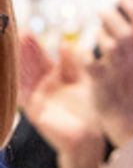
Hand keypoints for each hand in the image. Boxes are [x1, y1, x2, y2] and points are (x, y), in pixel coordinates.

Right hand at [18, 34, 105, 167]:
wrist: (88, 139)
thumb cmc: (87, 112)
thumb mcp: (81, 82)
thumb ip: (74, 64)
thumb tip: (66, 44)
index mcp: (53, 78)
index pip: (39, 58)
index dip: (32, 45)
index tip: (26, 28)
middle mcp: (41, 86)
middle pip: (27, 64)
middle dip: (20, 49)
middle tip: (13, 32)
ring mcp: (35, 98)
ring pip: (21, 76)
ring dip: (14, 62)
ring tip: (10, 47)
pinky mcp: (34, 110)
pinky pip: (21, 94)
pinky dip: (14, 82)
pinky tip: (10, 70)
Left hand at [87, 0, 132, 147]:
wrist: (130, 124)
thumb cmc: (128, 94)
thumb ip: (131, 47)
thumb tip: (115, 24)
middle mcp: (132, 63)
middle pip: (129, 33)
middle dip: (114, 16)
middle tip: (101, 11)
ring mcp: (118, 74)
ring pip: (115, 46)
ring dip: (102, 31)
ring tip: (93, 27)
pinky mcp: (102, 87)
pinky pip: (94, 67)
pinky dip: (85, 56)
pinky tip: (78, 50)